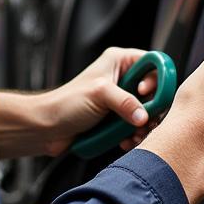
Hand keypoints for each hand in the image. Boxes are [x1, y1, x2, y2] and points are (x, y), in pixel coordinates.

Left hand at [40, 47, 158, 156]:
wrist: (48, 127)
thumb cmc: (66, 103)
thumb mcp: (99, 95)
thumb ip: (125, 102)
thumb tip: (144, 116)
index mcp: (119, 61)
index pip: (152, 63)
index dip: (156, 79)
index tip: (146, 94)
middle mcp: (122, 77)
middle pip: (154, 90)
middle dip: (152, 109)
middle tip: (146, 121)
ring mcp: (121, 99)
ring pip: (147, 111)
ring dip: (144, 126)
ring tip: (135, 135)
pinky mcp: (117, 117)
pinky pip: (136, 125)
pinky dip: (134, 134)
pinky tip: (127, 141)